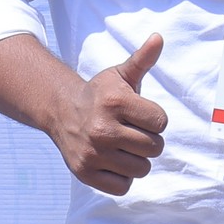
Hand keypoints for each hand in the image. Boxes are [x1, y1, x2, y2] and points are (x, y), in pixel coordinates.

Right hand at [48, 34, 167, 195]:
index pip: (161, 123)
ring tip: (122, 146)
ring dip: (137, 160)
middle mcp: (103, 129)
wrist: (61, 111)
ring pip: (142, 169)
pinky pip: (124, 186)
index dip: (154, 119)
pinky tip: (112, 161)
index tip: (139, 114)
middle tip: (130, 131)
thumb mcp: (120, 74)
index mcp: (115, 102)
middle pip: (154, 148)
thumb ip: (142, 60)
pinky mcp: (85, 173)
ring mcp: (93, 153)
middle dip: (148, 140)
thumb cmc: (100, 94)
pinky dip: (122, 177)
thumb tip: (158, 37)